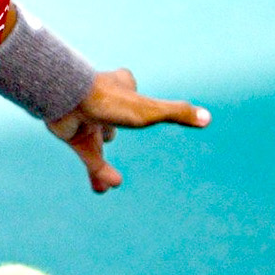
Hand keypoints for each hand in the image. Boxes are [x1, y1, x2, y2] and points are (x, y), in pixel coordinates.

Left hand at [46, 68, 209, 192]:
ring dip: (103, 163)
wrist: (66, 99)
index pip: (130, 90)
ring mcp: (86, 117)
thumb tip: (208, 118)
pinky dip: (98, 171)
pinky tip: (107, 188)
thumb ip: (177, 114)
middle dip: (114, 130)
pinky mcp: (72, 134)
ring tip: (113, 184)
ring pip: (98, 142)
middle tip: (114, 137)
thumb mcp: (149, 111)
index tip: (136, 96)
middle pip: (113, 117)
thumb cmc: (110, 100)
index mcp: (121, 87)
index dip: (134, 95)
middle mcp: (103, 101)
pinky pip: (88, 156)